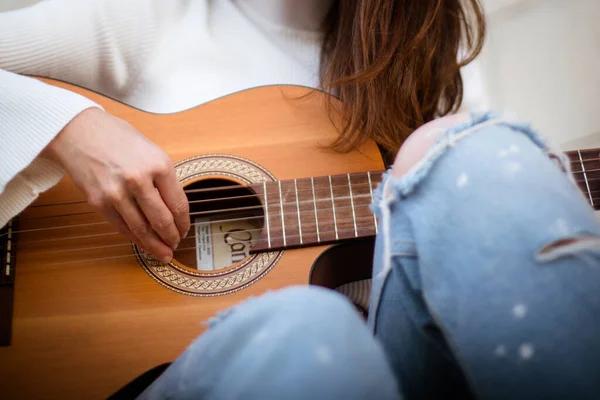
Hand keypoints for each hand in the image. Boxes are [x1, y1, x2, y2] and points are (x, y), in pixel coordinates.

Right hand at [44, 108, 189, 261]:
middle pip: (162, 221)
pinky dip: (134, 237)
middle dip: (171, 237)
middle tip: (175, 245)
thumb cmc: (117, 137)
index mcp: (159, 165)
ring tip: (162, 252)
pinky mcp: (99, 201)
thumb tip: (174, 207)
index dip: (183, 223)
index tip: (184, 230)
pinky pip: (121, 226)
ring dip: (154, 245)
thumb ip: (163, 178)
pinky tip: (142, 242)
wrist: (78, 130)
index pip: (178, 204)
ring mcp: (117, 192)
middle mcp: (139, 180)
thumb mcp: (151, 150)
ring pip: (141, 229)